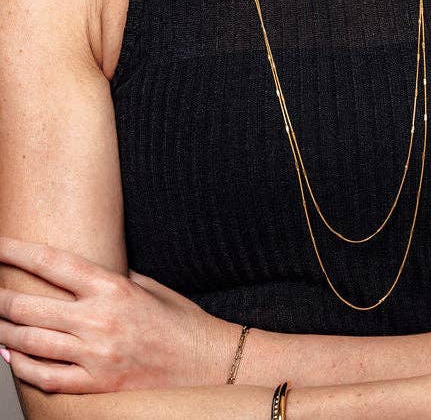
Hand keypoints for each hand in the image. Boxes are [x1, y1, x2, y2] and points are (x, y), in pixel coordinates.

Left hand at [0, 236, 237, 392]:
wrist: (204, 362)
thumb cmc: (180, 321)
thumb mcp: (150, 286)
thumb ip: (115, 277)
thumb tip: (85, 269)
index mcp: (113, 289)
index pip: (53, 264)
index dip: (17, 252)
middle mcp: (98, 321)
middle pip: (28, 305)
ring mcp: (94, 356)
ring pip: (28, 342)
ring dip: (1, 330)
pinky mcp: (96, 384)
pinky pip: (44, 377)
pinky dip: (20, 366)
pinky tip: (9, 355)